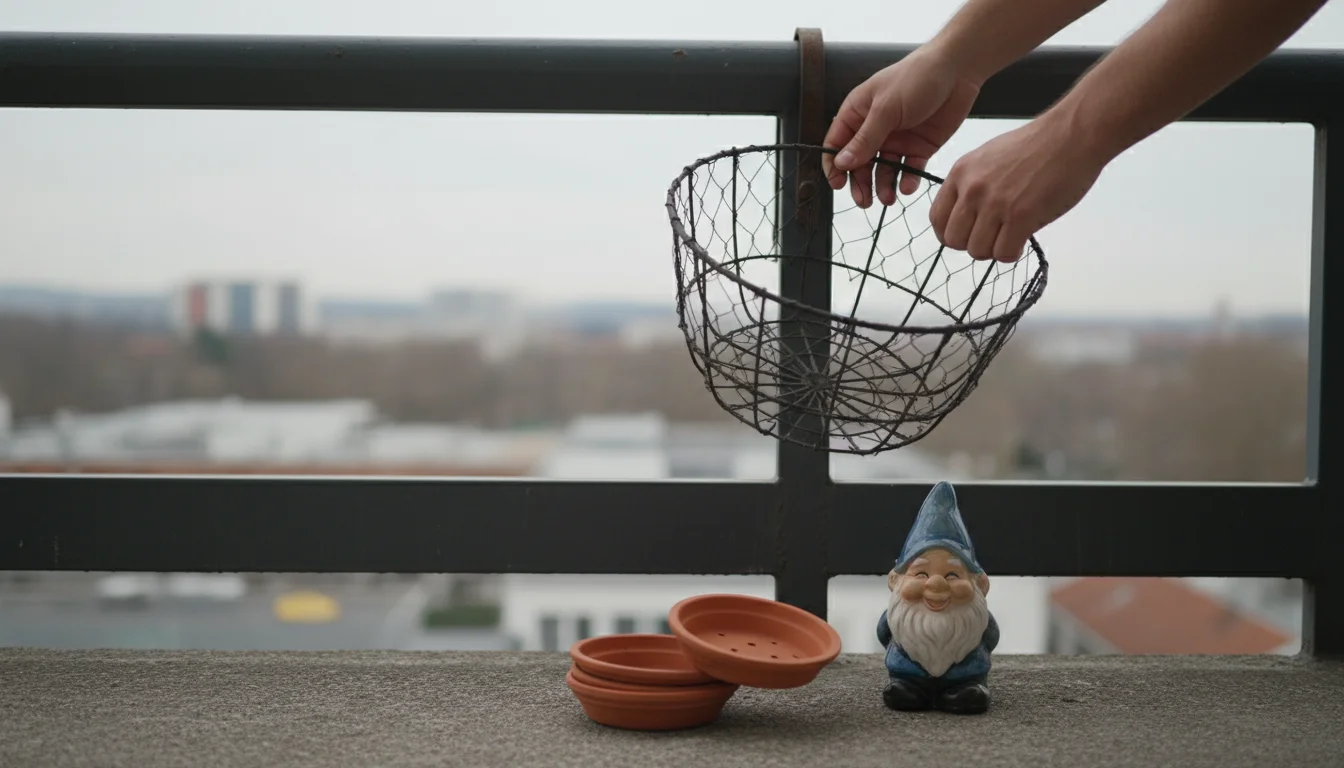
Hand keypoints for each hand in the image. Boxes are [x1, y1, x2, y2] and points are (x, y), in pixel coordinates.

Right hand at [823, 47, 980, 208]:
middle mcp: (874, 129)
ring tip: (888, 199)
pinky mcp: (919, 146)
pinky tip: (907, 187)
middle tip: (865, 201)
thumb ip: (865, 139)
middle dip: (860, 183)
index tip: (838, 185)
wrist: (958, 70)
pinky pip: (908, 169)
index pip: (837, 144)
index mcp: (858, 114)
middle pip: (859, 163)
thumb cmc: (916, 78)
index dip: (834, 166)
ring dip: (883, 186)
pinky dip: (907, 180)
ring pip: (883, 170)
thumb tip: (841, 164)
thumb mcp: (885, 109)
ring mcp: (897, 139)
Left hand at [931, 115, 1108, 261]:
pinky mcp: (1021, 217)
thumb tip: (966, 215)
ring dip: (994, 250)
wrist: (1072, 135)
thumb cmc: (1036, 145)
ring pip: (978, 251)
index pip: (937, 218)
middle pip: (954, 240)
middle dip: (972, 244)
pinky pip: (1004, 253)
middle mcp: (973, 190)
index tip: (966, 234)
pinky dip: (1012, 253)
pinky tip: (1022, 238)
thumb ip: (972, 184)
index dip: (950, 233)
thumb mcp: (988, 157)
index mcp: (961, 173)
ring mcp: (995, 204)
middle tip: (993, 236)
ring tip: (1010, 235)